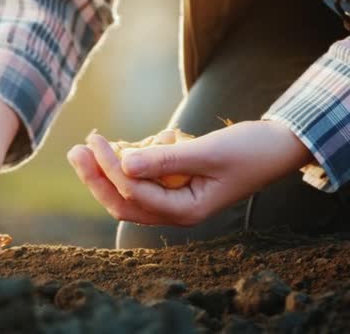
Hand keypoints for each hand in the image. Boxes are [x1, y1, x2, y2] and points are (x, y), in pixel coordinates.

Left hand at [67, 121, 311, 225]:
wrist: (276, 147)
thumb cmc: (249, 151)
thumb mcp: (208, 153)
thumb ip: (166, 160)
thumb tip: (123, 164)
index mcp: (185, 211)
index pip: (135, 193)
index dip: (109, 168)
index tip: (93, 140)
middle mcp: (174, 211)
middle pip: (123, 201)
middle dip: (96, 177)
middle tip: (76, 151)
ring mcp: (172, 200)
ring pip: (128, 192)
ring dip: (109, 170)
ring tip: (93, 144)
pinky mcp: (172, 185)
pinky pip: (141, 179)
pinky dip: (129, 163)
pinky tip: (121, 144)